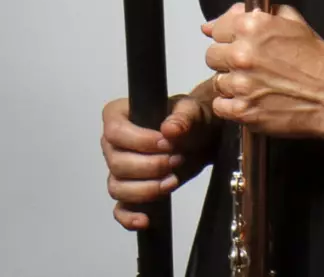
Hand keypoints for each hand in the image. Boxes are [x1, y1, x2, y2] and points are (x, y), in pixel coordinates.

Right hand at [101, 92, 214, 230]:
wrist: (203, 137)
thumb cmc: (191, 118)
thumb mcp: (192, 110)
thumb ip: (182, 116)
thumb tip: (170, 130)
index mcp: (119, 116)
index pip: (115, 131)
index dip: (139, 141)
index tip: (167, 143)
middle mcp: (112, 144)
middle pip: (116, 163)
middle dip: (150, 166)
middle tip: (177, 159)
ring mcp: (119, 170)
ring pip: (117, 187)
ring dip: (146, 189)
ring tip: (173, 180)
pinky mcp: (132, 190)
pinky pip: (120, 209)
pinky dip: (129, 217)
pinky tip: (145, 220)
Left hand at [203, 3, 323, 139]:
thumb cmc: (317, 61)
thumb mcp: (295, 24)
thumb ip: (262, 14)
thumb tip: (228, 16)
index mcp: (253, 27)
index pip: (217, 28)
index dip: (228, 36)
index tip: (237, 43)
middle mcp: (242, 53)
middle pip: (212, 55)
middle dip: (228, 59)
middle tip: (250, 65)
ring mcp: (240, 83)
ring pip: (217, 81)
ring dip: (232, 82)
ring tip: (256, 84)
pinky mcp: (241, 110)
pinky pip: (220, 105)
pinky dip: (232, 104)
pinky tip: (252, 100)